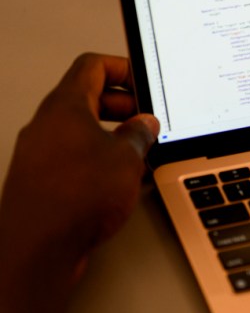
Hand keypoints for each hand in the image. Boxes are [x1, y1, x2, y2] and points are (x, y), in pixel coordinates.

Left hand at [0, 53, 158, 291]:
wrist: (39, 246)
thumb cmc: (75, 196)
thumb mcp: (128, 157)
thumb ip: (140, 134)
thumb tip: (145, 124)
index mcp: (65, 106)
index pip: (92, 66)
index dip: (123, 69)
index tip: (144, 83)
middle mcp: (47, 125)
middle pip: (87, 97)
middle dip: (123, 106)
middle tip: (148, 120)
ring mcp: (40, 153)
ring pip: (81, 129)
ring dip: (112, 135)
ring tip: (139, 153)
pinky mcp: (41, 180)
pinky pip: (74, 156)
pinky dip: (99, 159)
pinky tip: (120, 180)